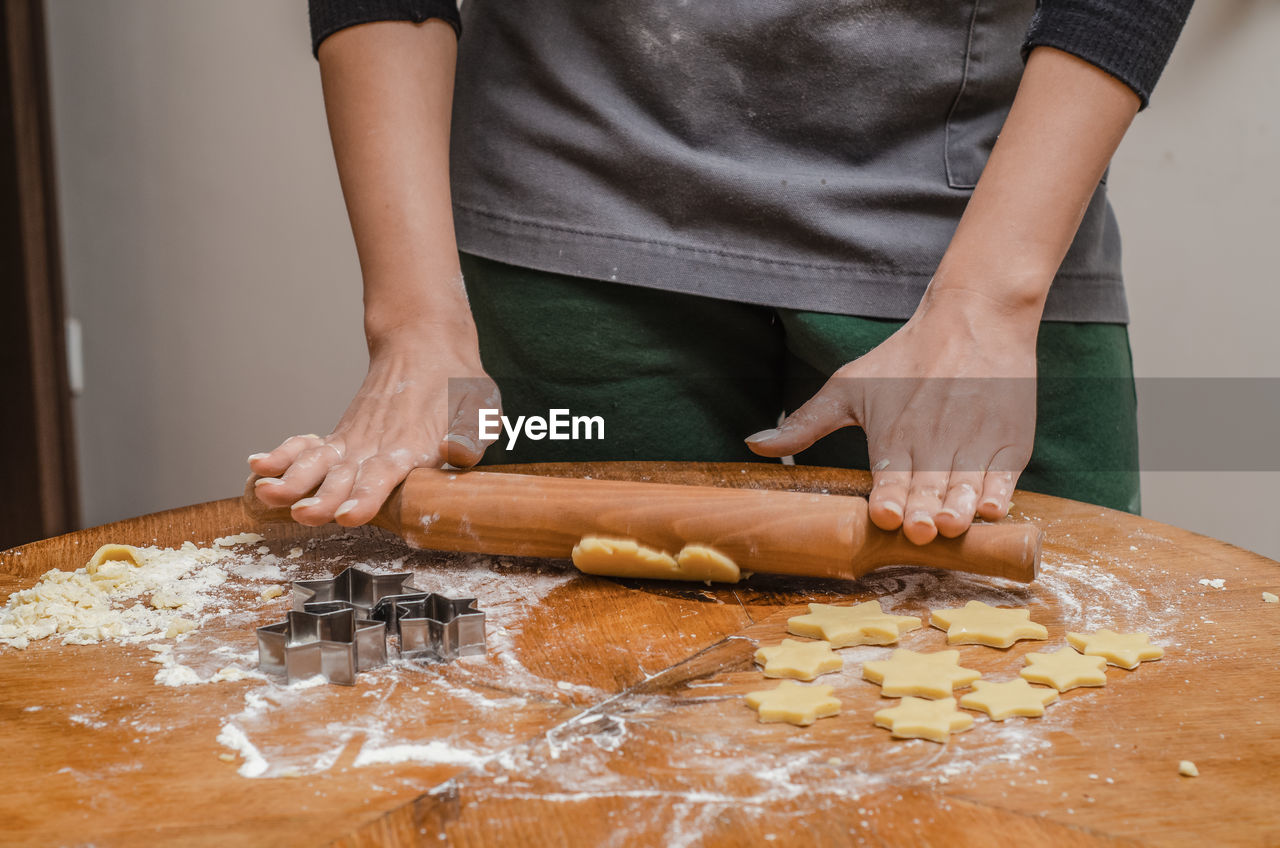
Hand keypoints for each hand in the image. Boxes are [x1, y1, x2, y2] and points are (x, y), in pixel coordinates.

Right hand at [247, 329, 498, 526]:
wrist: (427, 345)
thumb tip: (458, 452)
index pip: (384, 475)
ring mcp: (355, 441)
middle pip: (344, 476)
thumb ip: (471, 434)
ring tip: (266, 493)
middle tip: (304, 515)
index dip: (366, 497)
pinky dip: (283, 455)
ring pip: (318, 462)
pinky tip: (257, 466)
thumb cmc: (459, 387)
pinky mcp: (343, 437)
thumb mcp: (480, 408)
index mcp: (410, 444)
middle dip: (324, 499)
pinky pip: (308, 446)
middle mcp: (375, 445)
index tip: (350, 515)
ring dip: (293, 480)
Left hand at [746, 288, 1037, 544]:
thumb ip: (805, 424)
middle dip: (922, 513)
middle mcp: (933, 443)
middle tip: (918, 530)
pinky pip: (1004, 478)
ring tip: (951, 524)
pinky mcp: (1010, 443)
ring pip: (966, 489)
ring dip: (959, 509)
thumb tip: (755, 446)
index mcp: (893, 435)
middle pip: (928, 490)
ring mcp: (974, 444)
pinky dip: (999, 495)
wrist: (974, 317)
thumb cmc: (906, 357)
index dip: (889, 499)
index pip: (890, 478)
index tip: (885, 514)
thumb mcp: (848, 385)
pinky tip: (990, 508)